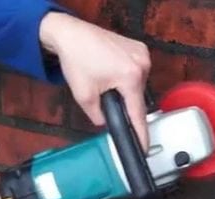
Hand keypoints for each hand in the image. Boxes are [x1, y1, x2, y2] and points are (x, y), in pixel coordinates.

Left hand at [39, 12, 150, 149]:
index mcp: (130, 77)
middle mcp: (142, 64)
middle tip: (105, 96)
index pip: (138, 113)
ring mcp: (143, 54)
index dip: (140, 132)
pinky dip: (128, 76)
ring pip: (138, 84)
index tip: (144, 147)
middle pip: (138, 97)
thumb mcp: (84, 96)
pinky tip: (113, 71)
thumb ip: (98, 116)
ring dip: (127, 89)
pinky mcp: (140, 48)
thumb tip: (107, 122)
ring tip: (106, 80)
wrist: (70, 34)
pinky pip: (138, 70)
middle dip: (125, 102)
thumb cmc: (76, 60)